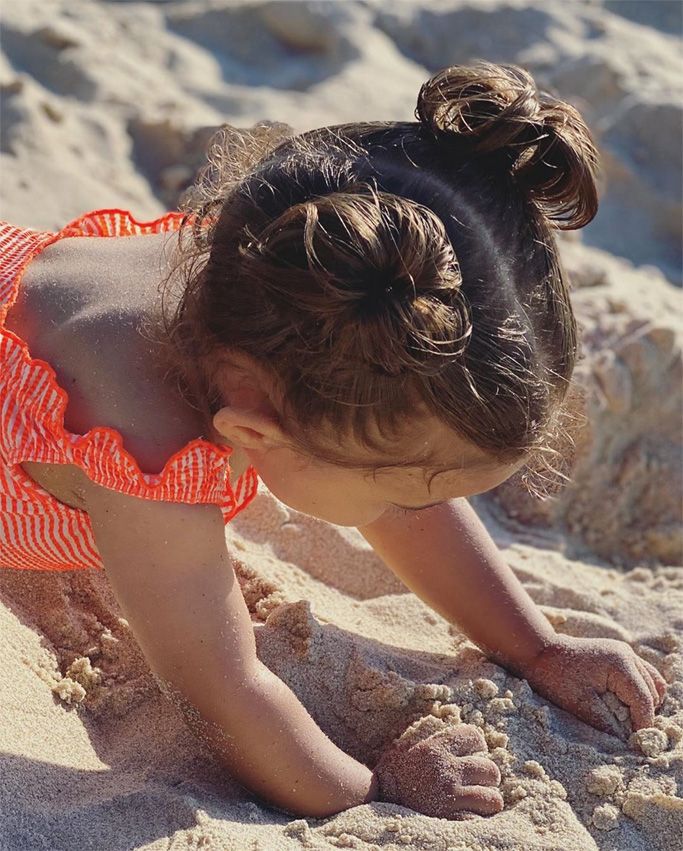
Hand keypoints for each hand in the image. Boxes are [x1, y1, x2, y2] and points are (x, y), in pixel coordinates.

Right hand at [374, 723, 502, 819]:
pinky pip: (479, 820)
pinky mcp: (451, 819)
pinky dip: (477, 819)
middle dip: (489, 776)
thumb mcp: (410, 746)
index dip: (478, 744)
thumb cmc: (394, 771)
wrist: (377, 799)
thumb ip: (434, 740)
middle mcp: (447, 770)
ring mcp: (451, 796)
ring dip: (488, 800)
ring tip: (480, 801)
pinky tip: (469, 816)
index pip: (474, 737)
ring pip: (492, 799)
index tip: (475, 752)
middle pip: (490, 769)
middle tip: (481, 781)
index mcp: (437, 748)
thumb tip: (453, 734)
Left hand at [520, 634, 666, 736]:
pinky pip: (642, 676)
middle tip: (629, 734)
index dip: (643, 724)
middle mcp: (627, 654)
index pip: (643, 699)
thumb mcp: (580, 704)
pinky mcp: (619, 655)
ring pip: (652, 683)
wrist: (540, 653)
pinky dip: (639, 692)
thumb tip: (626, 741)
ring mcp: (624, 652)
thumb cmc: (556, 677)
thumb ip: (606, 723)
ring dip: (644, 703)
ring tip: (628, 720)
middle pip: (651, 692)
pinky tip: (625, 705)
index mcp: (619, 663)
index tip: (638, 744)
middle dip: (643, 714)